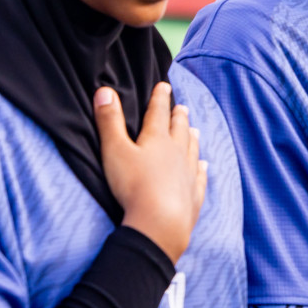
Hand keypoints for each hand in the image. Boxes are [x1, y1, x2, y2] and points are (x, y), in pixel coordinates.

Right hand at [95, 82, 205, 262]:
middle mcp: (177, 153)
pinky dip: (201, 168)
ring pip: (192, 150)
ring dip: (192, 138)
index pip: (158, 113)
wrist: (160, 222)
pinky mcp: (194, 195)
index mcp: (157, 140)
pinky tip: (203, 165)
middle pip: (179, 130)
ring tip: (195, 130)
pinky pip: (200, 177)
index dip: (160, 98)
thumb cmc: (133, 185)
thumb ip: (109, 121)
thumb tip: (104, 90)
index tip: (164, 85)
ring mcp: (189, 174)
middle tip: (182, 107)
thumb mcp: (114, 150)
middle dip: (179, 117)